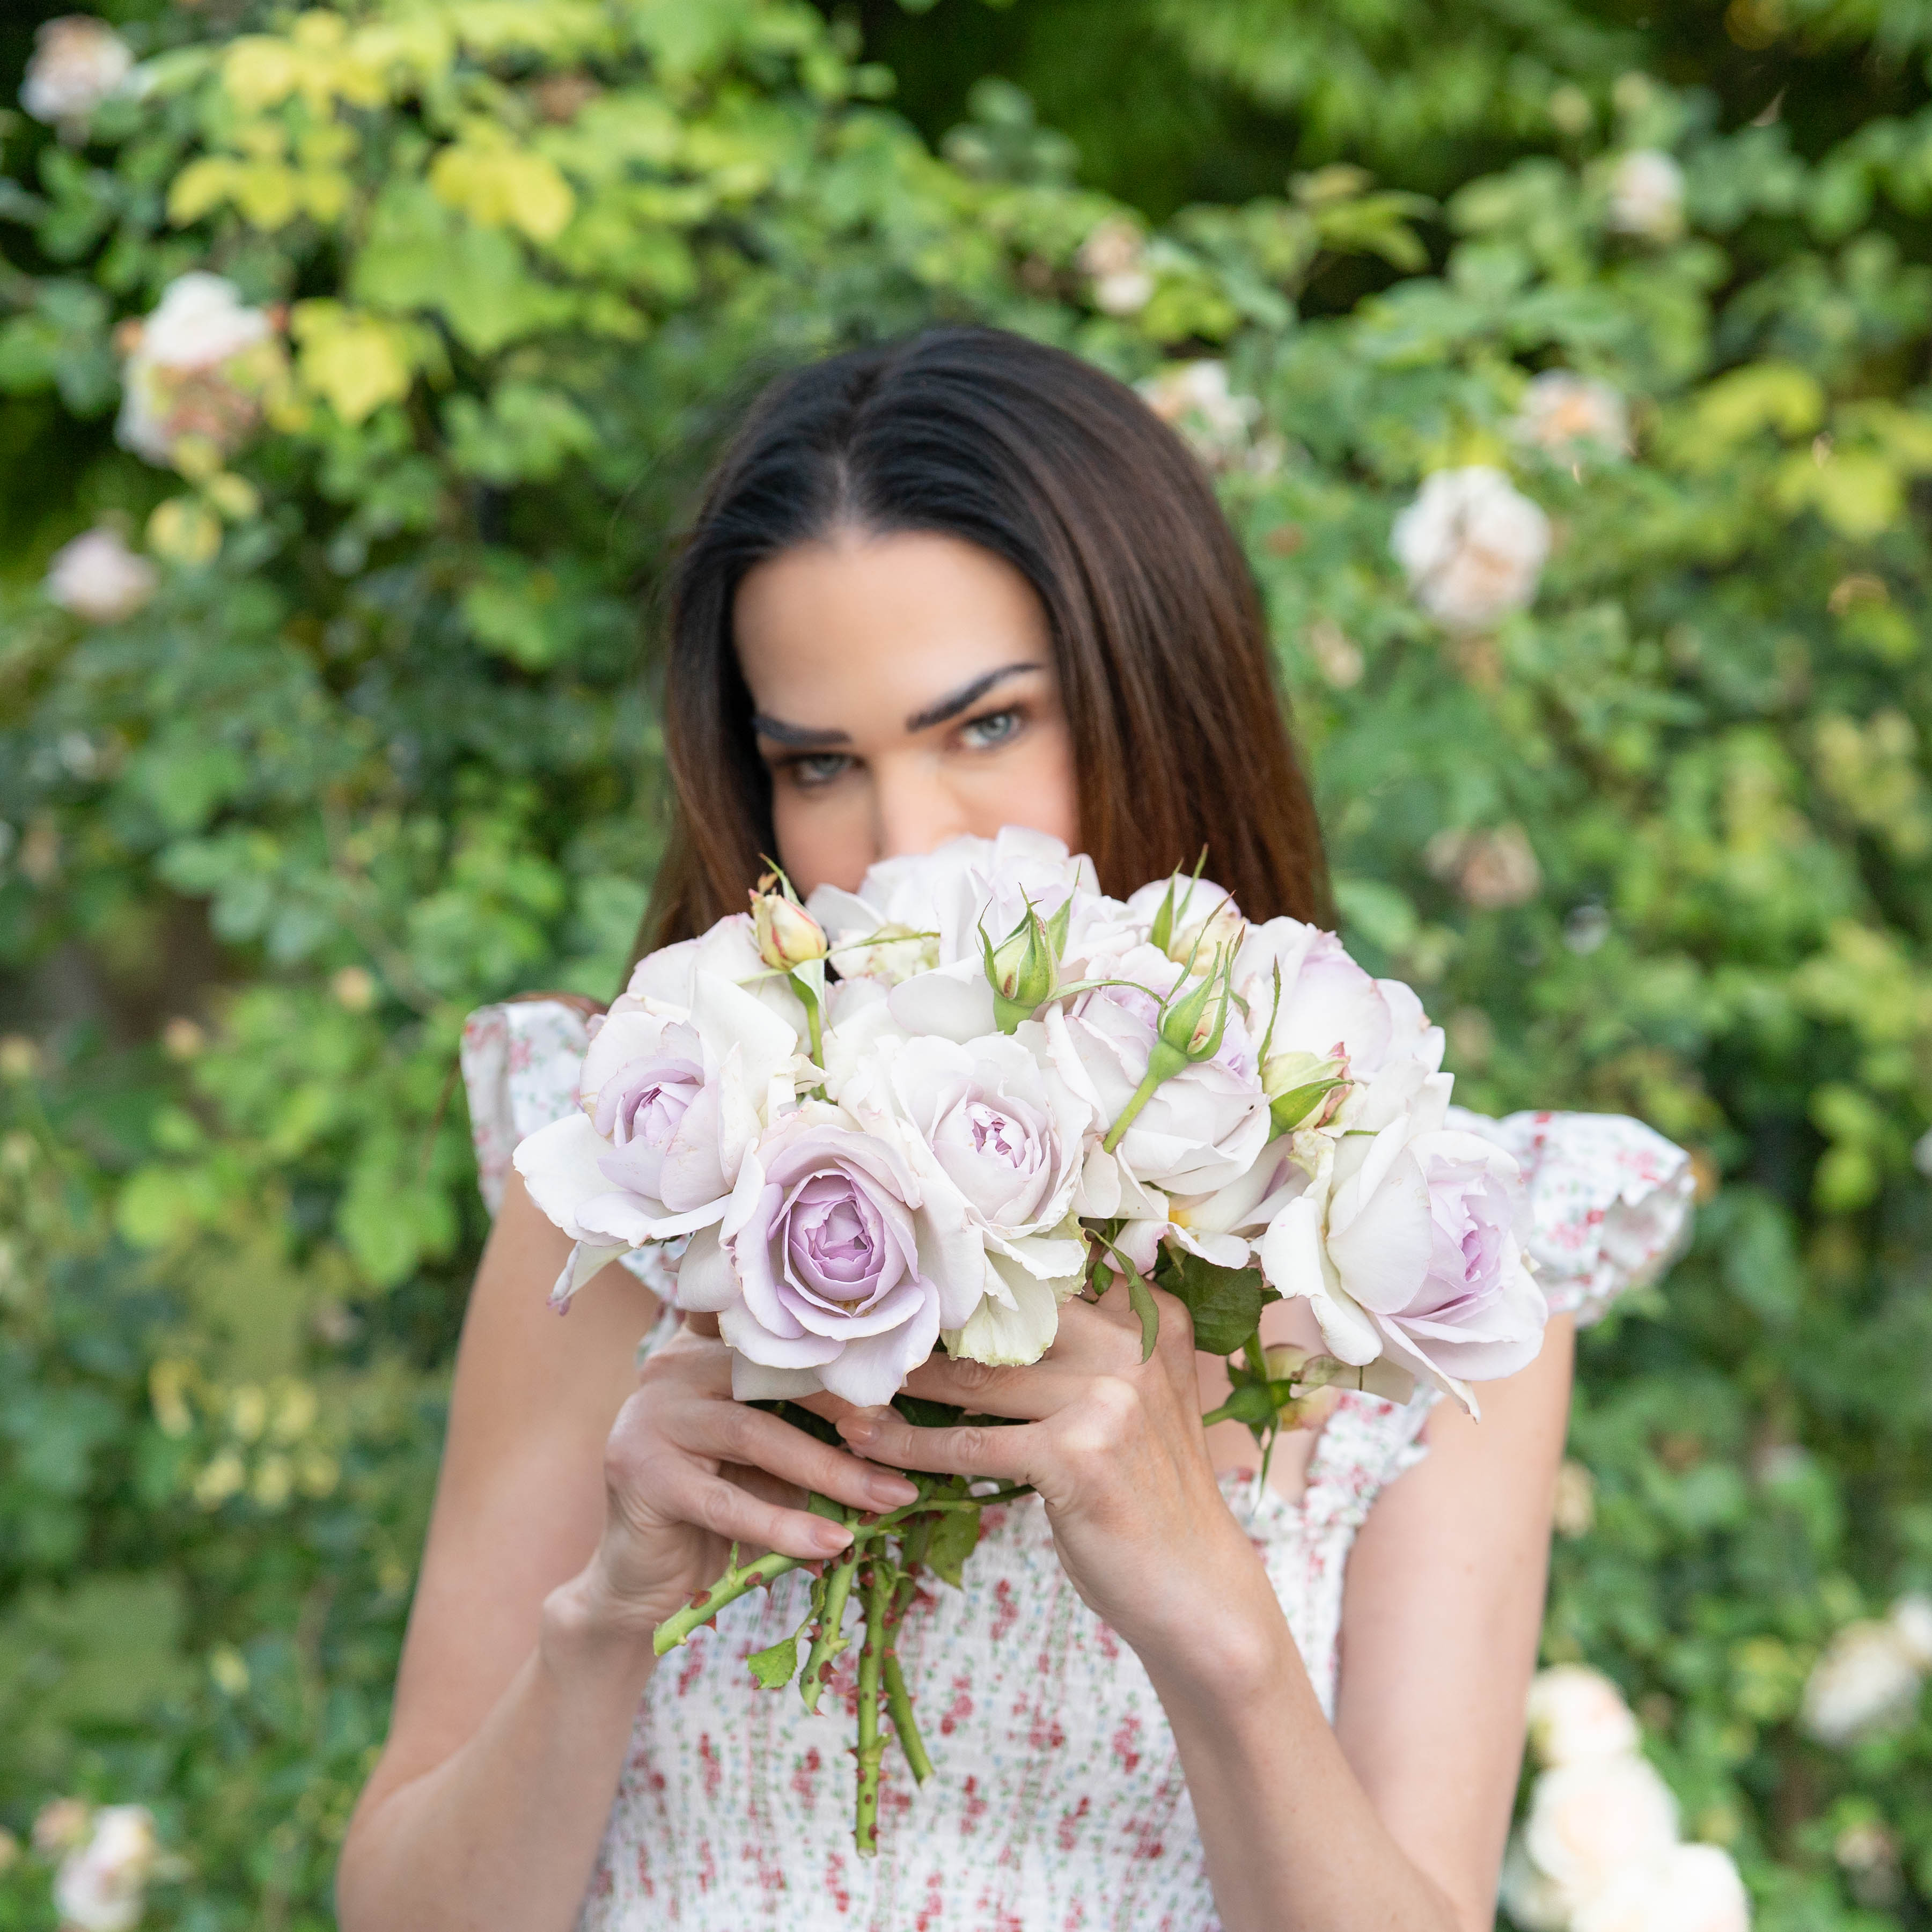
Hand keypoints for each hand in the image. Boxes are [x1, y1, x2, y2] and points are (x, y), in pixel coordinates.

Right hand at [570, 1322, 920, 1640]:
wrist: (644, 1579)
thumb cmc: (722, 1506)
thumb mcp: (771, 1460)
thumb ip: (812, 1431)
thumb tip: (905, 1433)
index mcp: (709, 1346)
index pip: (783, 1334)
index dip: (845, 1350)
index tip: (911, 1370)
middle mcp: (674, 1365)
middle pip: (777, 1377)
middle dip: (853, 1412)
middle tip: (911, 1445)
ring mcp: (651, 1415)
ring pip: (757, 1435)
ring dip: (833, 1472)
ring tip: (891, 1499)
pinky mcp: (641, 1474)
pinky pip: (727, 1501)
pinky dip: (785, 1524)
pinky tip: (831, 1545)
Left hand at [832, 1280, 1288, 1693]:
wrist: (1197, 1590)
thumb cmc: (1144, 1495)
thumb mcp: (1124, 1402)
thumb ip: (1073, 1354)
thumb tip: (969, 1320)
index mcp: (1148, 1316)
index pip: (1042, 1279)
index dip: (967, 1278)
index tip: (903, 1280)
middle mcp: (1134, 1341)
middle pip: (1003, 1319)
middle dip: (927, 1324)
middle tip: (862, 1328)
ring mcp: (1111, 1395)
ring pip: (977, 1378)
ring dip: (902, 1384)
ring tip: (847, 1383)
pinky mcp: (1079, 1454)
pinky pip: (970, 1443)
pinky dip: (910, 1443)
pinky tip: (867, 1441)